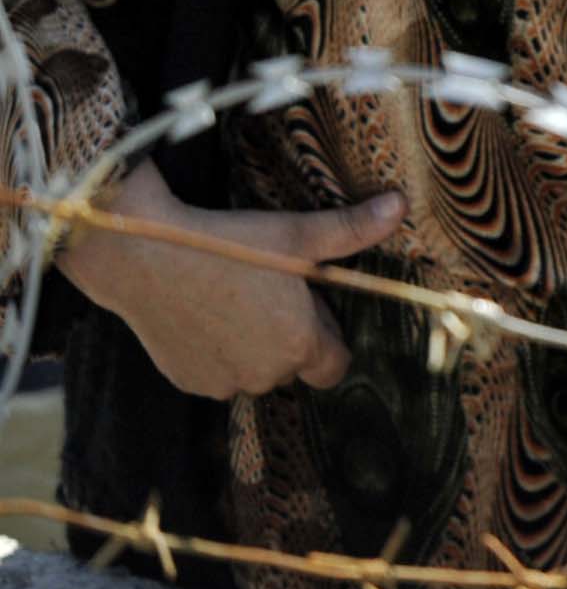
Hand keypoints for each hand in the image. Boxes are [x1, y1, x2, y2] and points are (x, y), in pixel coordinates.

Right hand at [56, 162, 402, 398]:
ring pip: (253, 370)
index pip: (334, 368)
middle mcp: (262, 375)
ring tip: (237, 299)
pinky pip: (216, 373)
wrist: (143, 258)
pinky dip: (217, 352)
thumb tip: (401, 205)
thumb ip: (352, 229)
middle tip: (271, 293)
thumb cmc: (227, 244)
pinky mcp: (185, 380)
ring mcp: (220, 382)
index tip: (313, 306)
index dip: (329, 337)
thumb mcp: (296, 233)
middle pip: (293, 366)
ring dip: (253, 347)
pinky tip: (206, 312)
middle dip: (290, 337)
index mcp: (298, 345)